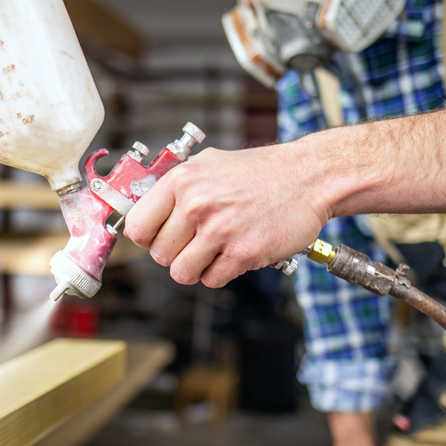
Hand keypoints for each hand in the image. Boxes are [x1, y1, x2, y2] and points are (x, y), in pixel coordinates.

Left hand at [124, 143, 331, 287]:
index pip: (137, 226)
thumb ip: (175, 188)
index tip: (158, 238)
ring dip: (196, 267)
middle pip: (159, 255)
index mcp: (182, 181)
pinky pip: (211, 280)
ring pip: (181, 273)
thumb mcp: (208, 165)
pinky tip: (235, 252)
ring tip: (215, 250)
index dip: (146, 238)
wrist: (308, 177)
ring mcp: (219, 230)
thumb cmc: (259, 172)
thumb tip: (144, 213)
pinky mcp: (242, 253)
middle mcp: (196, 205)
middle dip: (175, 254)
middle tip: (197, 242)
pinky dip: (221, 273)